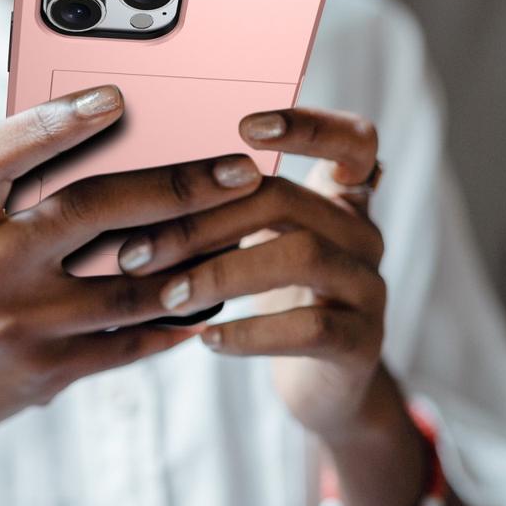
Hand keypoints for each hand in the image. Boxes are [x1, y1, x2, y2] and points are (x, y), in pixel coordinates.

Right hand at [0, 84, 265, 505]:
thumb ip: (12, 191)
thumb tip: (105, 144)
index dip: (54, 122)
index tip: (115, 98)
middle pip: (89, 212)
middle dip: (177, 187)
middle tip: (238, 171)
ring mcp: (11, 327)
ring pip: (127, 286)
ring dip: (195, 257)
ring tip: (243, 231)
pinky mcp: (42, 374)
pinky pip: (125, 342)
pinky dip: (174, 318)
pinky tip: (209, 297)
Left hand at [117, 107, 385, 440]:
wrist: (318, 379)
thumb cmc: (271, 294)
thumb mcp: (254, 241)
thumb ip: (224, 207)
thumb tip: (136, 186)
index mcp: (337, 197)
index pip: (351, 139)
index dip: (308, 126)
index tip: (245, 127)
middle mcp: (361, 232)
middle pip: (287, 199)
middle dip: (203, 221)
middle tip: (138, 251)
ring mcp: (369, 286)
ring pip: (302, 256)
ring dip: (221, 274)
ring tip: (168, 296)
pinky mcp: (365, 341)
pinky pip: (311, 327)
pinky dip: (252, 332)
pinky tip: (208, 338)